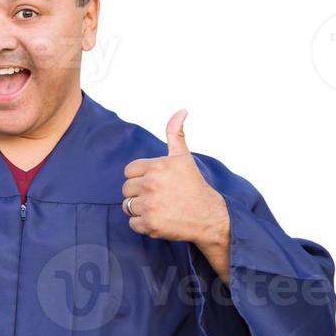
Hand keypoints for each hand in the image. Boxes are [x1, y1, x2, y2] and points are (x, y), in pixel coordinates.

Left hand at [121, 109, 230, 280]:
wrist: (209, 216)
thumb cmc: (194, 186)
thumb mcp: (183, 157)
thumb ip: (175, 133)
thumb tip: (181, 110)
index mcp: (157, 166)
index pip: (129, 172)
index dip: (140, 178)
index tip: (155, 183)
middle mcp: (151, 184)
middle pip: (126, 189)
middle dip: (139, 193)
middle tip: (158, 197)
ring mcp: (150, 205)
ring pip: (128, 206)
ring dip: (140, 209)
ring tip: (159, 208)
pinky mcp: (150, 224)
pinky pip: (133, 223)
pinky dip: (143, 224)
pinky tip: (159, 219)